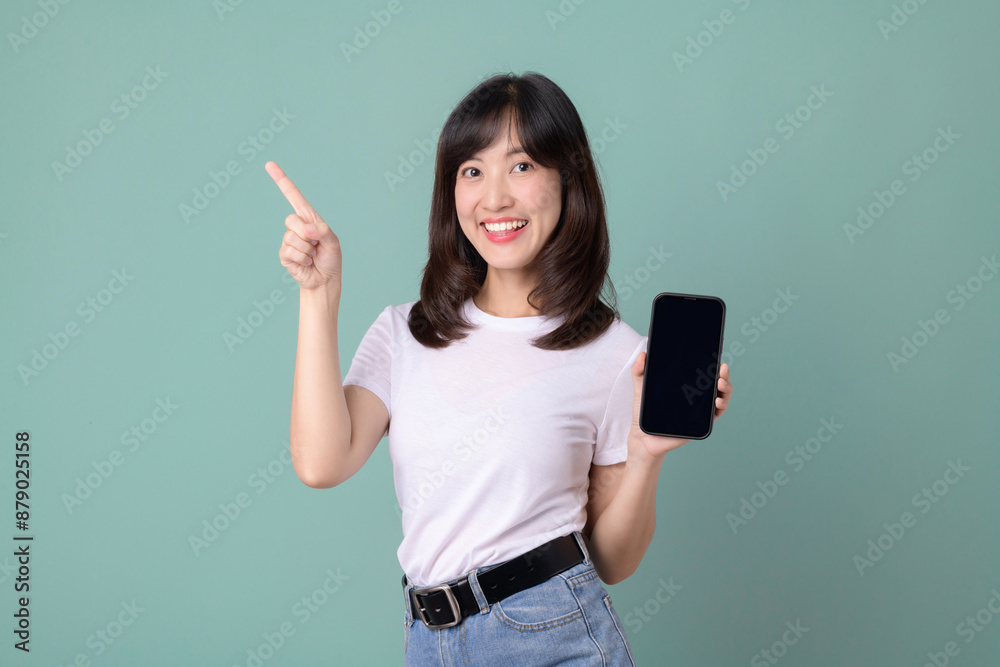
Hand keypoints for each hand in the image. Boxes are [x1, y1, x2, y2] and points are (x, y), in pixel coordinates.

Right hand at [266, 161, 342, 289]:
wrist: (325, 279)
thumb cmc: (330, 258)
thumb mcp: (333, 241)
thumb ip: (323, 231)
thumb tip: (306, 229)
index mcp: (309, 218)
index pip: (293, 196)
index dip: (281, 180)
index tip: (270, 165)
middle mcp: (297, 226)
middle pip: (291, 220)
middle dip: (306, 233)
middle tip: (316, 244)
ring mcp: (289, 240)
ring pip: (292, 238)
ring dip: (307, 249)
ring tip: (312, 255)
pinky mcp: (284, 255)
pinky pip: (289, 251)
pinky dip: (302, 258)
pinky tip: (306, 262)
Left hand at [626, 351, 732, 465]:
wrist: (643, 436)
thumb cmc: (644, 412)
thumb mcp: (641, 388)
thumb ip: (639, 371)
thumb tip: (642, 354)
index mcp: (685, 385)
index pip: (703, 372)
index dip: (713, 364)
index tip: (716, 357)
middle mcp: (696, 396)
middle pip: (717, 382)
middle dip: (723, 374)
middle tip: (722, 369)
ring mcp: (700, 409)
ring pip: (721, 396)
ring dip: (726, 389)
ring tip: (721, 384)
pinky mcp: (701, 423)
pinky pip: (716, 414)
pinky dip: (721, 406)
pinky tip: (717, 402)